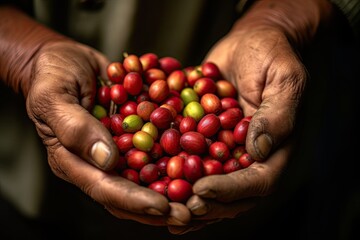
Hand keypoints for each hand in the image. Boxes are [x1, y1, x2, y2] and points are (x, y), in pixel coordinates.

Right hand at [25, 40, 191, 226]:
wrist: (66, 59)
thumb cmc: (51, 76)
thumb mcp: (53, 96)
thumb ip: (74, 127)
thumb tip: (107, 160)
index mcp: (74, 161)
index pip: (104, 188)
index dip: (133, 200)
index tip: (162, 206)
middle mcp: (99, 161)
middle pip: (130, 192)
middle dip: (159, 205)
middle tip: (189, 214)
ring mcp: (119, 148)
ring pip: (147, 176)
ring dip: (173, 187)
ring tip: (201, 195)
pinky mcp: (134, 134)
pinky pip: (156, 149)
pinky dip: (177, 156)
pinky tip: (200, 161)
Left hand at [168, 25, 306, 233]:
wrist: (249, 44)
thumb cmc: (271, 56)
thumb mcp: (284, 79)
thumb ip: (278, 114)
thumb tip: (259, 149)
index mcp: (273, 148)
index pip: (258, 180)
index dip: (230, 190)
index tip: (202, 189)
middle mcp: (248, 156)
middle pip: (231, 193)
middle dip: (205, 203)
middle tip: (178, 207)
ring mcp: (225, 150)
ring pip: (207, 183)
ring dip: (185, 199)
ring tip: (161, 207)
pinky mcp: (204, 139)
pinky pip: (189, 160)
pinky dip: (172, 174)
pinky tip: (150, 184)